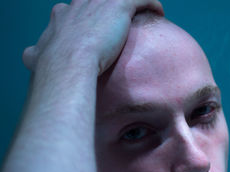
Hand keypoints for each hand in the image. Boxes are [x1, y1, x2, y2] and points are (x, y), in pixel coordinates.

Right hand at [22, 0, 163, 74]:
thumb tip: (29, 54)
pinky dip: (151, 2)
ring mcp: (100, 1)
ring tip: (147, 10)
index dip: (93, 13)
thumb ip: (35, 53)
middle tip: (126, 18)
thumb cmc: (53, 65)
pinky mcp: (118, 5)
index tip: (103, 25)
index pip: (80, 6)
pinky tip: (158, 12)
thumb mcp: (36, 56)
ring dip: (135, 1)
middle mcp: (81, 2)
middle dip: (114, 5)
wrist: (68, 63)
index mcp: (65, 13)